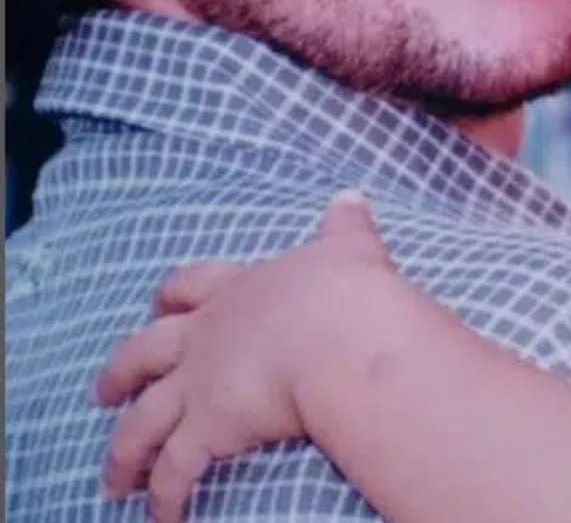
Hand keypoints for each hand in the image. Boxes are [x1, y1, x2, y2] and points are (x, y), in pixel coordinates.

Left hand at [95, 190, 394, 522]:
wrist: (341, 333)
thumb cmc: (347, 290)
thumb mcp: (348, 247)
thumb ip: (344, 225)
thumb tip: (350, 198)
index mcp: (239, 289)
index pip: (191, 286)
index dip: (171, 297)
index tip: (158, 305)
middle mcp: (208, 335)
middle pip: (144, 352)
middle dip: (119, 373)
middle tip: (103, 391)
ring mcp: (201, 382)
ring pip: (142, 421)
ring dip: (124, 452)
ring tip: (112, 480)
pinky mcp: (207, 428)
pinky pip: (174, 470)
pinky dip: (163, 496)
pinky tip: (161, 517)